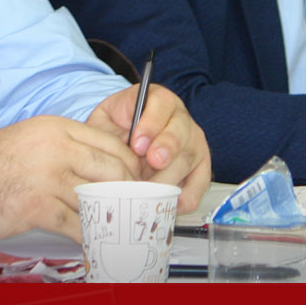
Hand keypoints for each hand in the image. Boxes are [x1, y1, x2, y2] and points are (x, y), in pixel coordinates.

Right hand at [0, 115, 141, 242]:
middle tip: (135, 211)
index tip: (137, 185)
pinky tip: (94, 245)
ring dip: (111, 218)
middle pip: (114, 170)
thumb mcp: (29, 143)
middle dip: (129, 193)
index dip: (130, 168)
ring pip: (98, 198)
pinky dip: (88, 237)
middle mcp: (54, 147)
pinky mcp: (34, 206)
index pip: (111, 144)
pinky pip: (76, 224)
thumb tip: (100, 173)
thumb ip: (64, 152)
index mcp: (55, 128)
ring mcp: (45, 176)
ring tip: (121, 231)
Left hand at [86, 84, 211, 210]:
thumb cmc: (114, 131)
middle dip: (165, 150)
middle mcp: (181, 120)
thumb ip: (108, 128)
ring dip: (167, 178)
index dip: (151, 125)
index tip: (137, 144)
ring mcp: (193, 144)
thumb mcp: (105, 120)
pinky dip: (182, 198)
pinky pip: (198, 185)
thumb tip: (116, 147)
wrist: (123, 144)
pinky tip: (162, 203)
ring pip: (187, 160)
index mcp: (159, 101)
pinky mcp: (200, 168)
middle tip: (151, 164)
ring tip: (146, 192)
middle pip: (180, 133)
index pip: (162, 105)